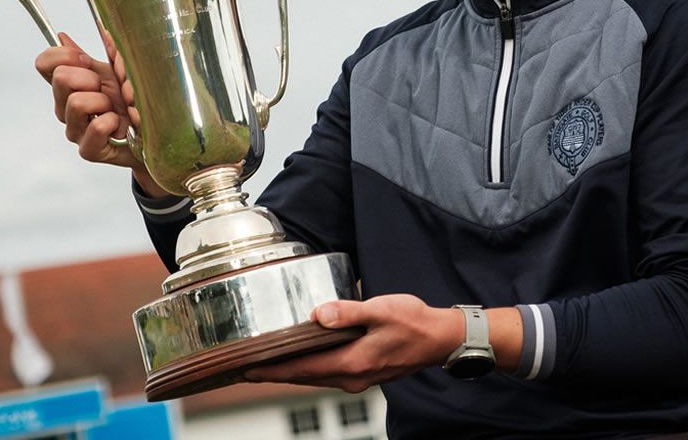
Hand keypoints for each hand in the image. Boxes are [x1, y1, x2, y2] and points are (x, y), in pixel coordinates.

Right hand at [34, 31, 162, 195]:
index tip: (86, 60)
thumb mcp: (118, 71)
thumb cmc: (136, 103)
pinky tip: (121, 125)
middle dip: (90, 76)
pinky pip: (96, 126)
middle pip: (60, 77)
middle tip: (107, 89)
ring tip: (117, 109)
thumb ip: (96, 53)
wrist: (157, 134)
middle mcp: (67, 108)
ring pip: (76, 102)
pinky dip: (114, 122)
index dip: (63, 55)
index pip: (44, 64)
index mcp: (71, 86)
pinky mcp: (88, 150)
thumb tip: (63, 37)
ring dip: (104, 101)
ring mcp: (75, 130)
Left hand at [244, 295, 463, 392]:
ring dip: (292, 371)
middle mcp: (352, 377)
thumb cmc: (415, 322)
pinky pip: (330, 374)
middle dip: (276, 372)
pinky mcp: (366, 372)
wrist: (441, 338)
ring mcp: (360, 378)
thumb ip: (348, 312)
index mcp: (352, 362)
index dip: (273, 370)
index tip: (247, 368)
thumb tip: (318, 315)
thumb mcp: (381, 310)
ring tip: (269, 363)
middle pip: (304, 378)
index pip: (302, 369)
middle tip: (248, 366)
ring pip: (316, 377)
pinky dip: (311, 368)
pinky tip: (305, 358)